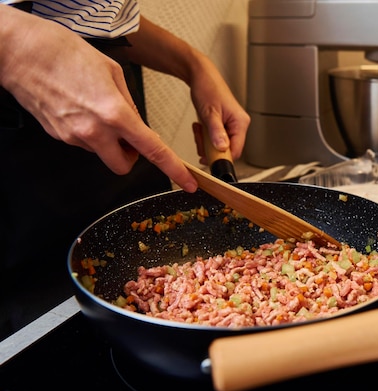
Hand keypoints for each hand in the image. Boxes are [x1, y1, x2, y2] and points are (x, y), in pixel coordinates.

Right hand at [0, 6, 197, 191]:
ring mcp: (73, 137)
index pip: (152, 151)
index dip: (174, 170)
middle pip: (123, 166)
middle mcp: (94, 131)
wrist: (22, 53)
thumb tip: (138, 124)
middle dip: (130, 156)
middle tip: (128, 137)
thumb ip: (130, 104)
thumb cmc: (66, 54)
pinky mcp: (58, 136)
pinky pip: (83, 143)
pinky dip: (89, 133)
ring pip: (102, 154)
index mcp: (115, 114)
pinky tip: (80, 109)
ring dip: (108, 142)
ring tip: (96, 110)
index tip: (187, 183)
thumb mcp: (113, 73)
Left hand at [125, 17, 249, 164]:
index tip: (208, 158)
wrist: (200, 75)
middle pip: (227, 150)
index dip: (222, 157)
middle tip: (200, 140)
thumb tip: (222, 148)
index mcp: (241, 122)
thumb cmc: (207, 87)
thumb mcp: (210, 113)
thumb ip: (217, 132)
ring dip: (206, 142)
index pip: (237, 150)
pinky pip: (215, 139)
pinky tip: (200, 127)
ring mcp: (231, 125)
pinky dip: (205, 136)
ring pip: (220, 145)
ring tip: (199, 130)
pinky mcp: (223, 124)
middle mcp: (239, 125)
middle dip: (211, 148)